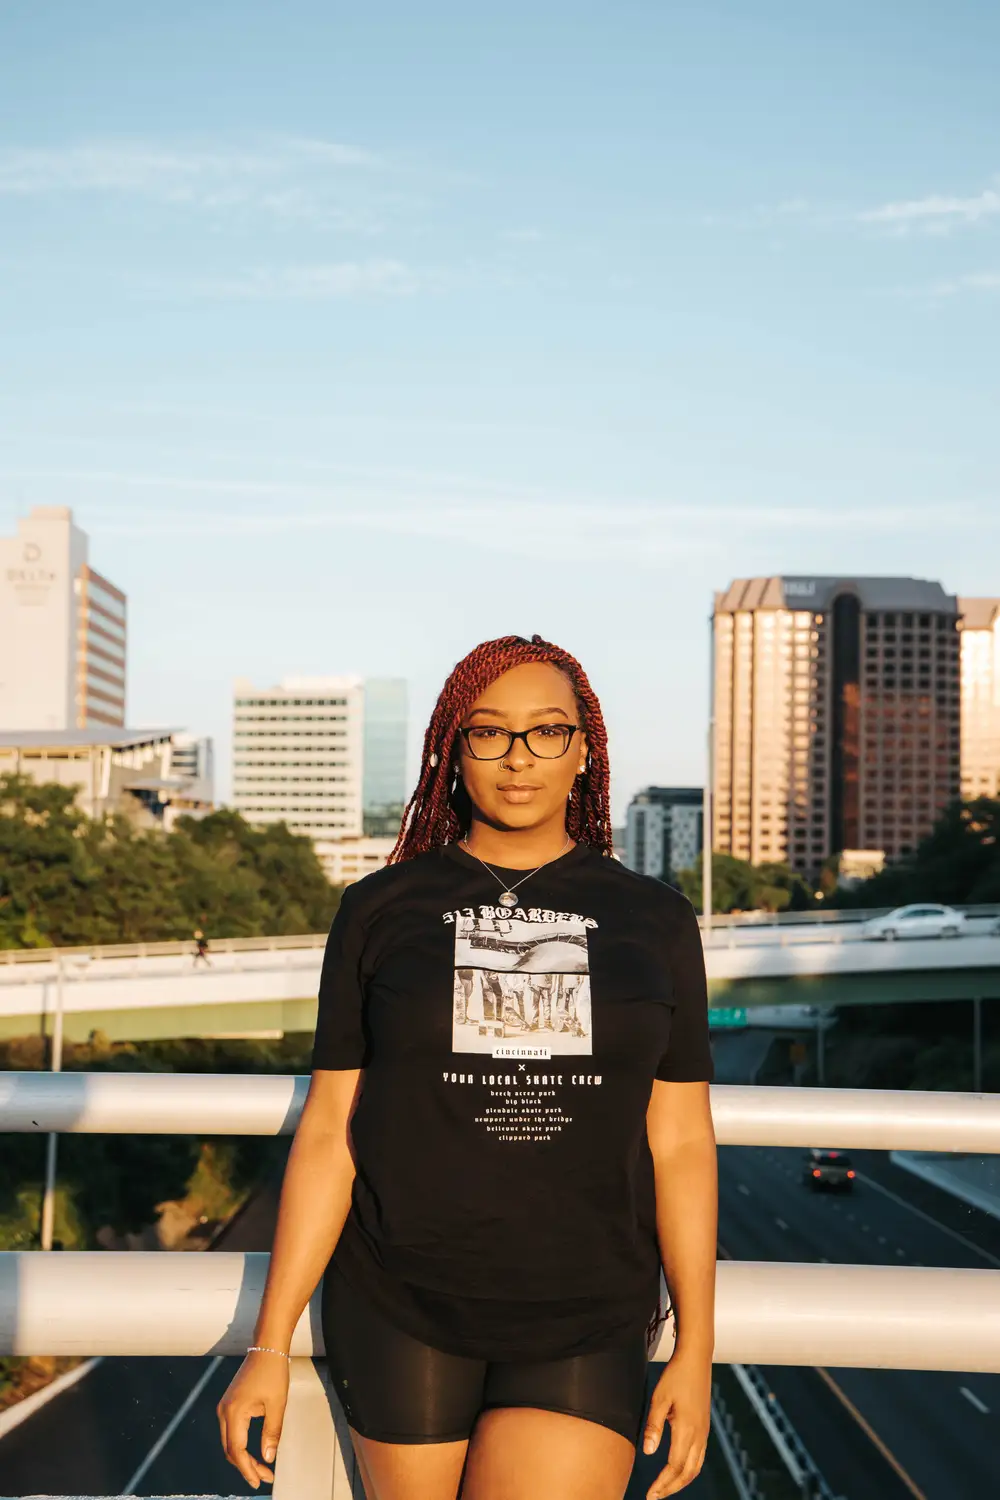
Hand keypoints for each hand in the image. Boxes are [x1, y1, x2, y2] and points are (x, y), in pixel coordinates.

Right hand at [217, 1350, 289, 1488]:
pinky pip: (231, 1432)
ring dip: (243, 1457)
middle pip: (230, 1449)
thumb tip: (268, 1458)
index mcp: (233, 1412)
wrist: (267, 1347)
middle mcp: (223, 1411)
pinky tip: (253, 1453)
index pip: (237, 1450)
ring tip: (261, 1469)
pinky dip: (241, 1445)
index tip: (260, 1481)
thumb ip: (272, 1433)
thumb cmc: (273, 1372)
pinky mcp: (229, 1404)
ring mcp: (224, 1407)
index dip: (248, 1469)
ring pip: (229, 1442)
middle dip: (246, 1466)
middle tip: (264, 1478)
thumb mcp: (277, 1405)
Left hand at [642, 1350, 711, 1497]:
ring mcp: (704, 1431)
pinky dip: (689, 1470)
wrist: (696, 1358)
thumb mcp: (659, 1398)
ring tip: (664, 1488)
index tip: (650, 1494)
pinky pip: (699, 1457)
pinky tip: (677, 1470)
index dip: (662, 1483)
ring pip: (696, 1467)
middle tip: (654, 1496)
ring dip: (681, 1481)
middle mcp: (699, 1434)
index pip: (674, 1466)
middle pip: (688, 1473)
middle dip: (671, 1488)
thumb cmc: (675, 1375)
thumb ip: (653, 1425)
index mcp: (687, 1429)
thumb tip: (648, 1453)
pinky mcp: (705, 1426)